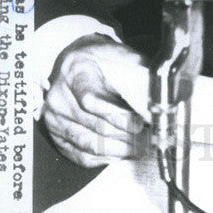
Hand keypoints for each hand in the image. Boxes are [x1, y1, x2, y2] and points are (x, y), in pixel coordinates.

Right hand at [41, 34, 148, 167]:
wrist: (74, 64)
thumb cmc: (100, 59)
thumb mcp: (119, 55)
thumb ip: (138, 72)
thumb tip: (157, 98)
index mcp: (75, 72)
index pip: (92, 100)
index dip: (118, 115)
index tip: (140, 122)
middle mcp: (59, 97)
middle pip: (95, 125)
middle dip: (127, 135)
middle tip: (148, 137)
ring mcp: (55, 118)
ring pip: (90, 144)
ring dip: (120, 150)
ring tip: (141, 147)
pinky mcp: (56, 135)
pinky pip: (82, 155)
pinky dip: (105, 158)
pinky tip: (122, 153)